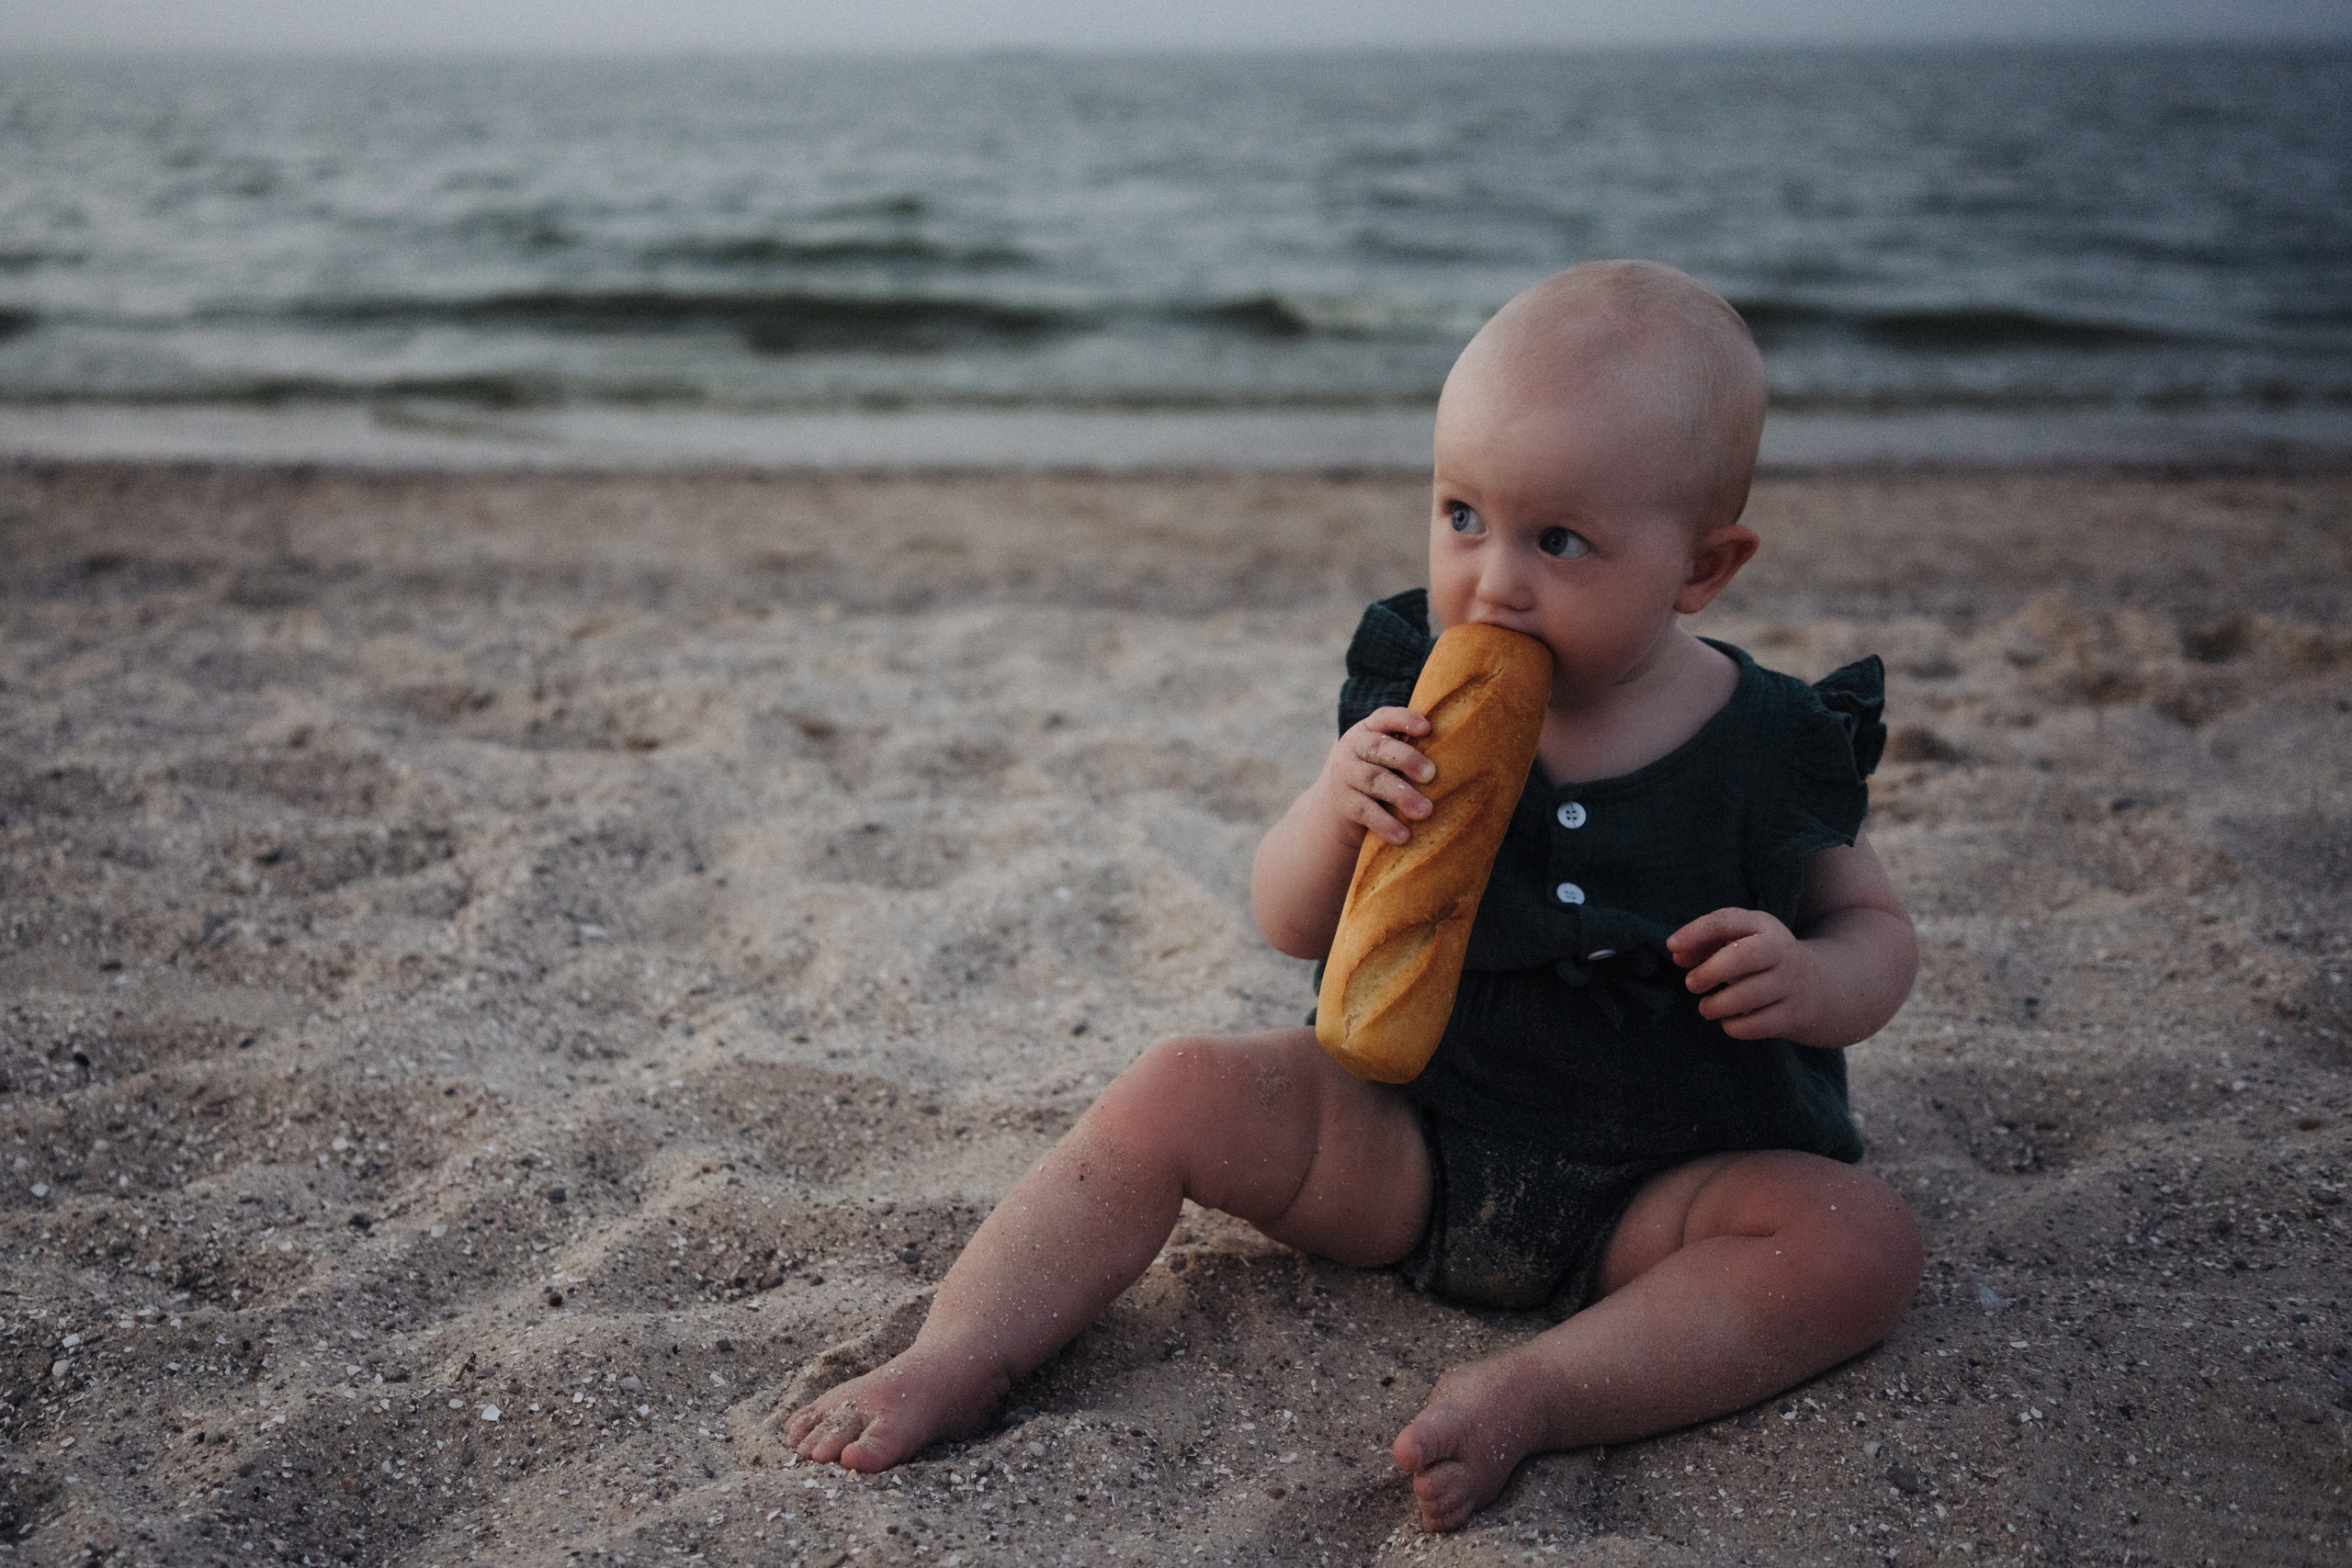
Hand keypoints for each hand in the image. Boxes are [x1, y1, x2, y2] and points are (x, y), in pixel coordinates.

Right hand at [1322, 706, 1435, 847]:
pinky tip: (1404, 835)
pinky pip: (1365, 812)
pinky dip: (1385, 824)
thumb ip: (1409, 747)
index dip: (1404, 720)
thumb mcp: (1386, 754)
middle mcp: (1353, 748)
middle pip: (1378, 748)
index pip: (1385, 717)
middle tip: (1431, 774)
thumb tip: (1462, 749)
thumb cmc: (1379, 770)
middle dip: (1406, 759)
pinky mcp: (1344, 803)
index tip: (1427, 728)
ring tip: (1426, 810)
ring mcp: (1346, 775)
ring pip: (1373, 781)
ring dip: (1401, 795)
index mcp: (1368, 729)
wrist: (1338, 802)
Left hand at [1667, 908, 1819, 1040]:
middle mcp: (1781, 951)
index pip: (1728, 920)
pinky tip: (1728, 1022)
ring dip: (1718, 1005)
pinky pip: (1759, 1024)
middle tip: (1691, 984)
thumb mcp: (1739, 942)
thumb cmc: (1760, 961)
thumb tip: (1677, 954)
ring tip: (1706, 1008)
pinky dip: (1735, 1027)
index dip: (1696, 932)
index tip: (1672, 947)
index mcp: (1763, 926)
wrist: (1816, 987)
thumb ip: (1705, 944)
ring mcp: (1791, 983)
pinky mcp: (1793, 1014)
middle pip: (1745, 955)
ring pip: (1751, 994)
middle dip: (1711, 970)